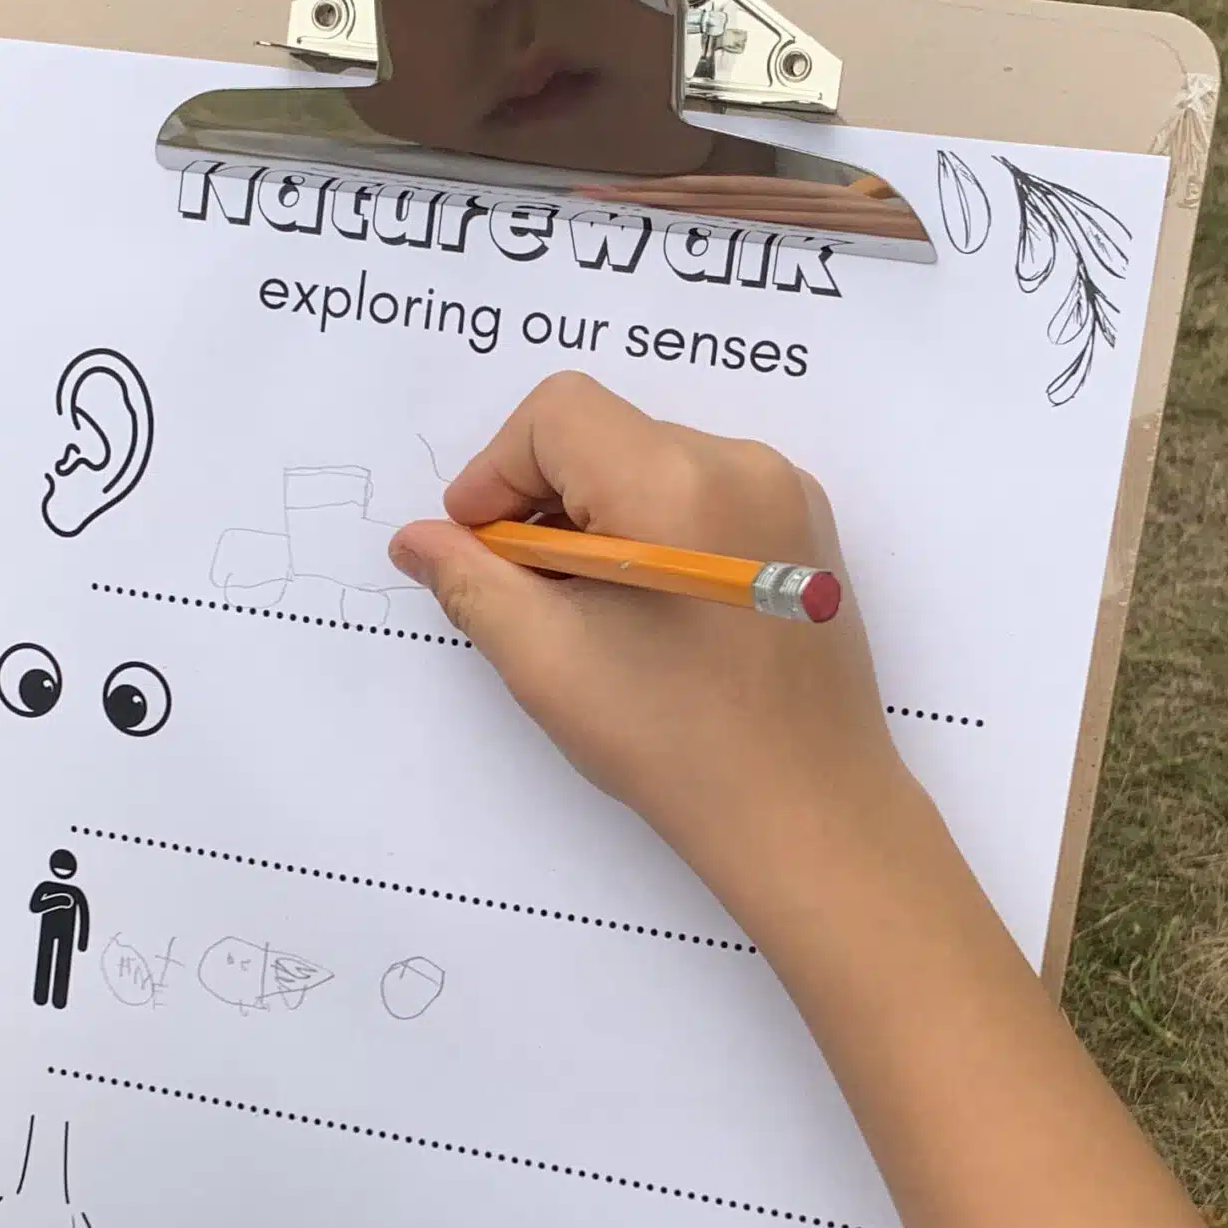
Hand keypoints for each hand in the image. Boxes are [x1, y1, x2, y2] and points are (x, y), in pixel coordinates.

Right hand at [390, 376, 912, 910]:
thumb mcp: (548, 661)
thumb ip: (471, 581)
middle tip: (525, 590)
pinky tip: (646, 611)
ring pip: (652, 460)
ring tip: (587, 608)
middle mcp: (743, 465)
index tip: (476, 546)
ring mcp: (785, 494)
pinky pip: (704, 492)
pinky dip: (655, 528)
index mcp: (678, 484)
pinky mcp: (804, 530)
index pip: (557, 414)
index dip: (496, 471)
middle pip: (605, 432)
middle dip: (544, 498)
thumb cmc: (677, 744)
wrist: (808, 813)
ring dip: (598, 515)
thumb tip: (419, 539)